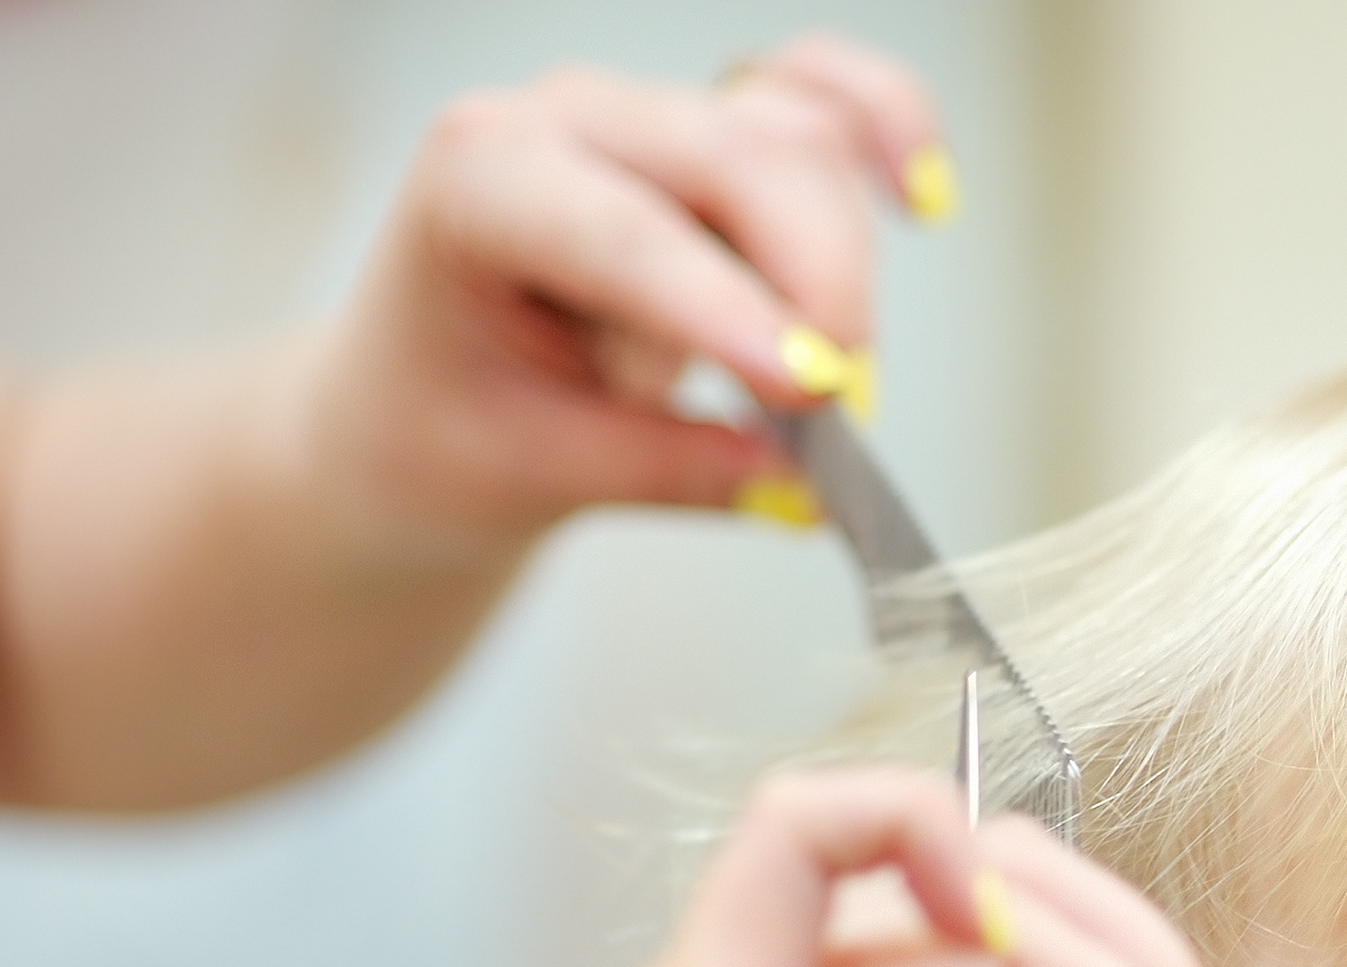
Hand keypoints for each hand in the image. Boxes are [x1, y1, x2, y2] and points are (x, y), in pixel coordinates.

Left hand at [307, 32, 947, 551]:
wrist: (422, 400)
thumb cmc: (447, 426)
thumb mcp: (530, 473)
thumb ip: (666, 472)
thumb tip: (801, 488)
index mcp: (479, 182)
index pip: (620, 231)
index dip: (725, 306)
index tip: (810, 389)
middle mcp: (569, 122)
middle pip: (736, 159)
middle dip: (815, 284)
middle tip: (842, 416)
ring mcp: (653, 118)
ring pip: (795, 141)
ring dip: (837, 264)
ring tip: (821, 388)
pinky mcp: (722, 134)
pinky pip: (823, 97)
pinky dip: (885, 125)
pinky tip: (923, 196)